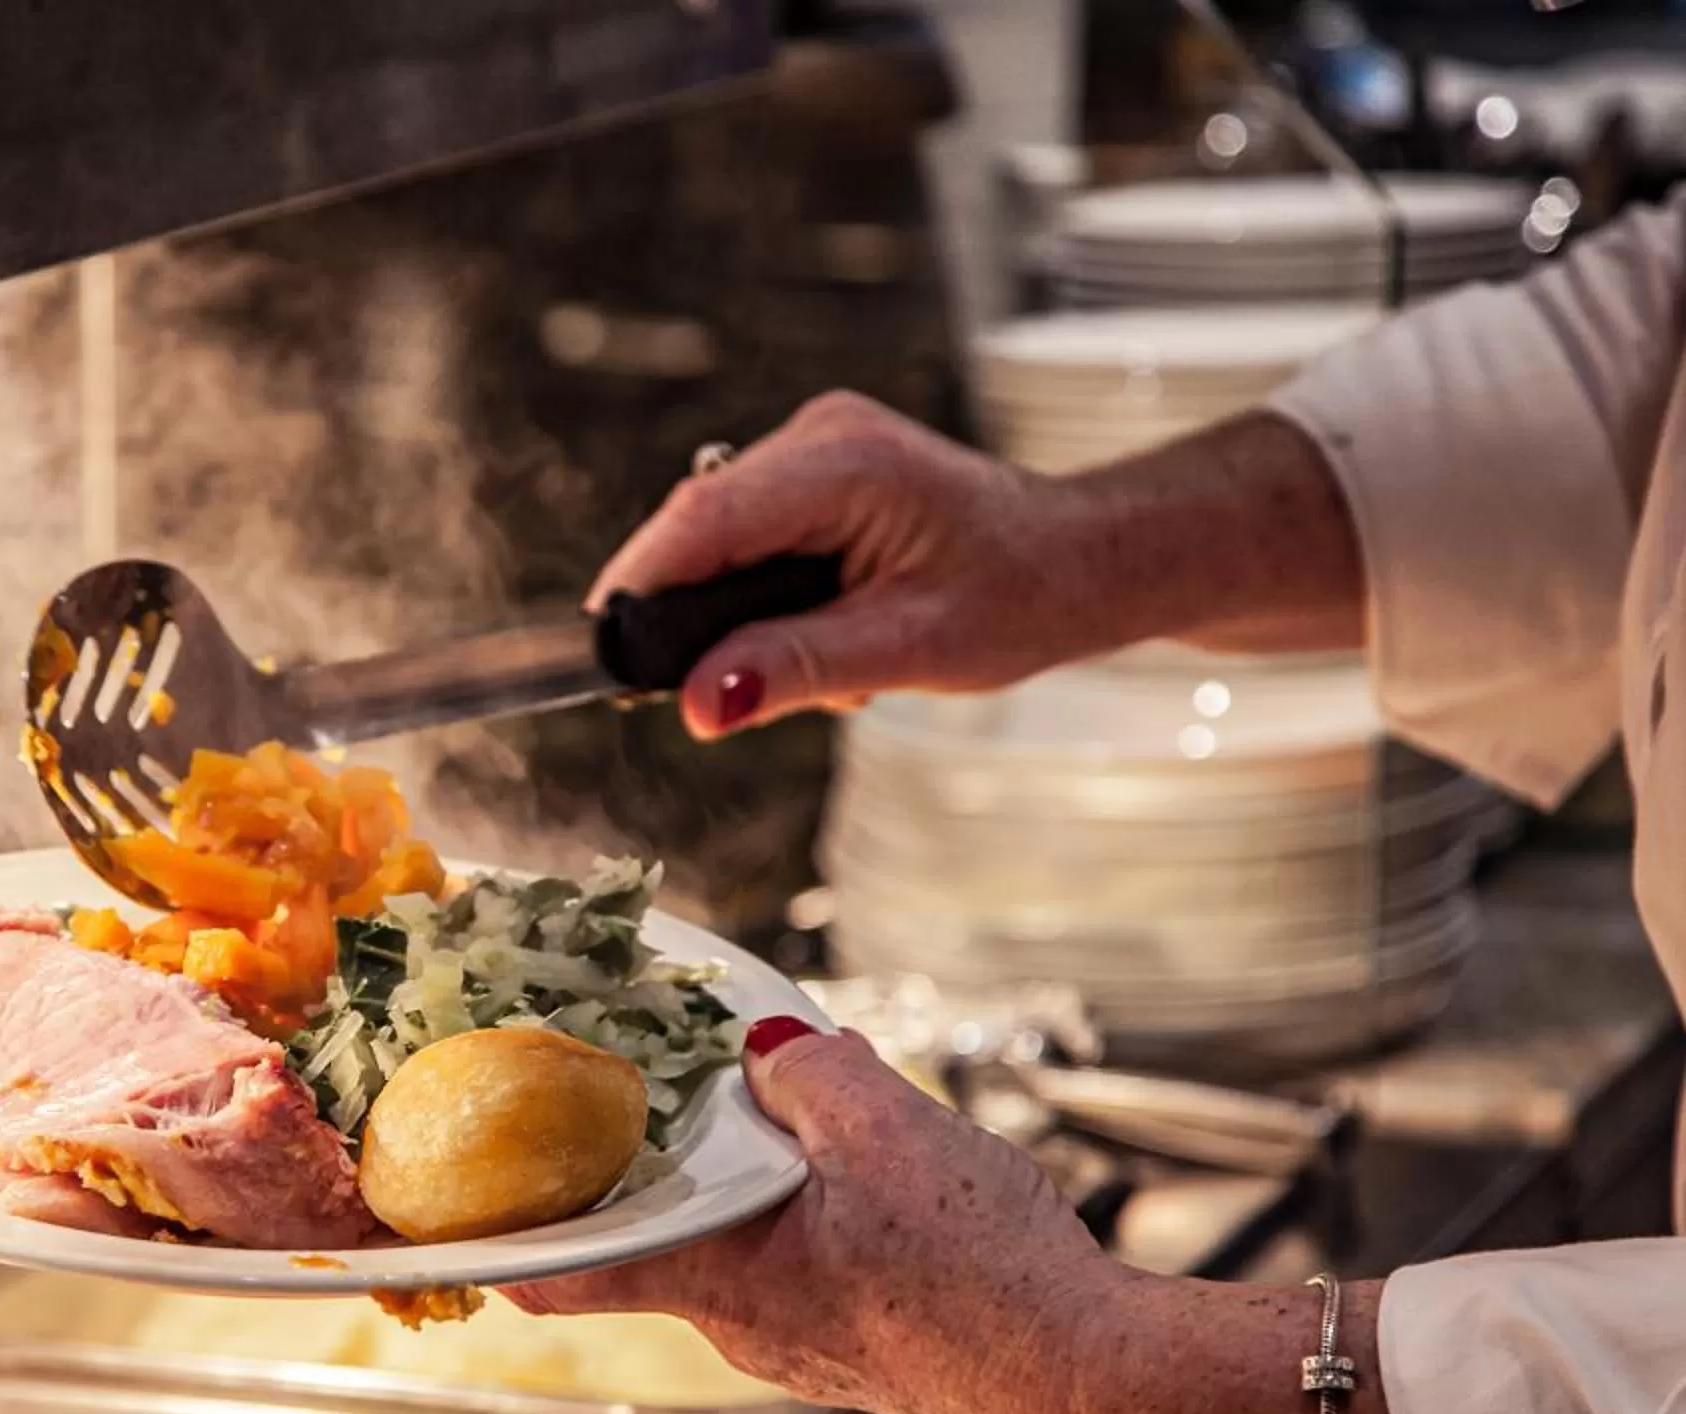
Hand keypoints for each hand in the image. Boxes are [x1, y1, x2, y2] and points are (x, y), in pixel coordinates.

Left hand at [508, 1017, 1126, 1413]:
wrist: (1095, 1373)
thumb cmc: (991, 1281)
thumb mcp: (887, 1133)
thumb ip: (807, 1074)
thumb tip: (766, 1045)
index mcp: (719, 1280)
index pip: (562, 1274)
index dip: (501, 1236)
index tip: (455, 1203)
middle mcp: (745, 1328)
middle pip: (656, 1238)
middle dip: (652, 1164)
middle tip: (653, 1092)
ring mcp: (804, 1345)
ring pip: (739, 1246)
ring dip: (749, 1184)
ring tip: (800, 1113)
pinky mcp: (863, 1344)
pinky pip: (806, 1264)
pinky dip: (812, 1213)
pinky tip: (875, 1175)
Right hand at [590, 397, 1368, 738]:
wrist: (1078, 559)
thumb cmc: (1020, 595)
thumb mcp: (912, 650)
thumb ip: (798, 669)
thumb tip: (700, 705)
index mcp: (848, 464)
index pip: (704, 519)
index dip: (642, 582)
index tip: (607, 651)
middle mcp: (820, 435)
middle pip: (695, 526)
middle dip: (696, 614)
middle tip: (734, 690)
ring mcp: (811, 445)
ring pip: (712, 536)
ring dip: (734, 611)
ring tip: (825, 658)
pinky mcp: (807, 469)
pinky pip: (741, 535)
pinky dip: (757, 594)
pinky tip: (823, 626)